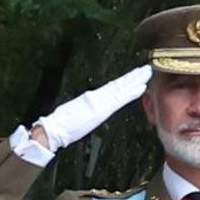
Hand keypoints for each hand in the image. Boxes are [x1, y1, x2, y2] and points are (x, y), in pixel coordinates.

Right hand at [33, 64, 153, 152]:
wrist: (53, 130)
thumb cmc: (59, 125)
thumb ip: (86, 109)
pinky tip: (140, 88)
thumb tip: (90, 110)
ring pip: (121, 88)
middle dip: (134, 76)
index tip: (136, 76)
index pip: (112, 88)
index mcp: (91, 99)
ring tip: (146, 73)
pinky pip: (119, 99)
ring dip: (136, 80)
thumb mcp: (74, 113)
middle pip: (119, 85)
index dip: (125, 81)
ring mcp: (99, 102)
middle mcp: (97, 98)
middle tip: (146, 68)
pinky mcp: (100, 108)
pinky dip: (130, 93)